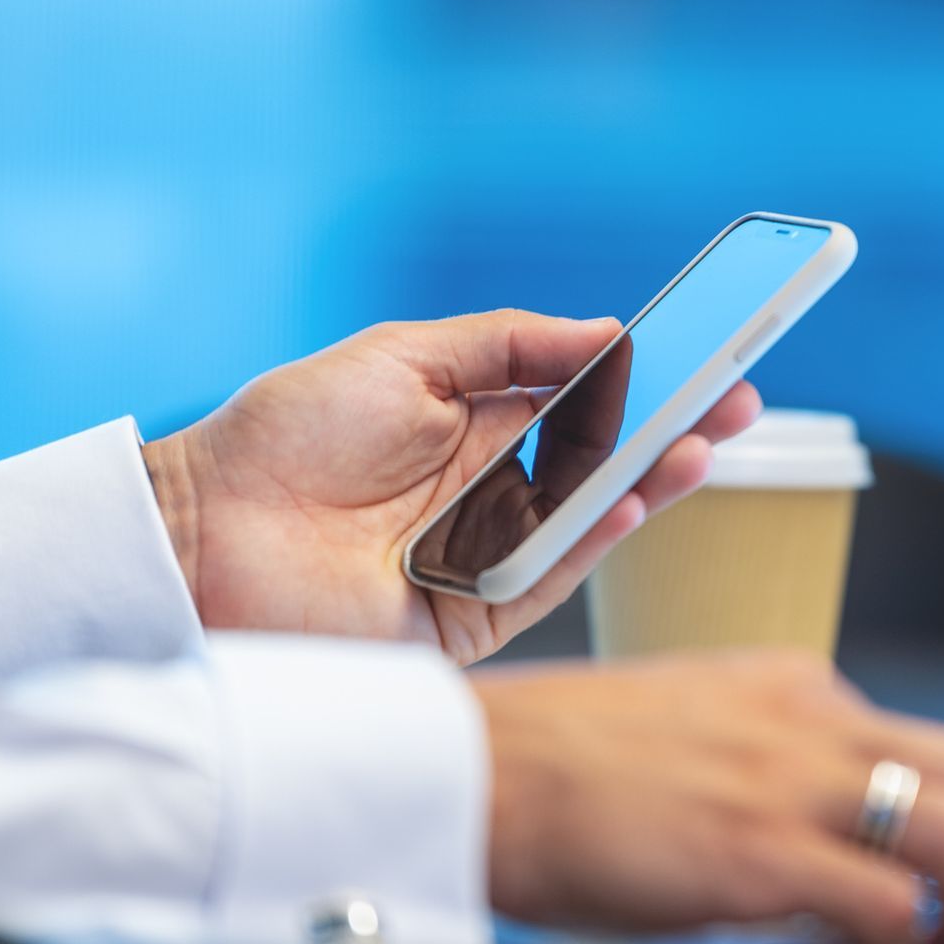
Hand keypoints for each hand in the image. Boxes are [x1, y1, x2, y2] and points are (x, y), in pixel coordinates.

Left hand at [141, 311, 759, 663]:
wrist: (204, 535)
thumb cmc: (285, 437)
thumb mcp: (401, 358)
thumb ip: (505, 343)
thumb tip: (603, 330)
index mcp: (476, 422)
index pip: (584, 399)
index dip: (647, 377)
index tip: (706, 348)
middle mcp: (494, 487)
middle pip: (605, 457)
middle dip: (673, 426)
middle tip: (739, 397)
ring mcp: (491, 551)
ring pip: (592, 515)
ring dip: (653, 478)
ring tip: (707, 440)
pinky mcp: (476, 613)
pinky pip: (553, 573)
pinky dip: (599, 537)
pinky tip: (640, 496)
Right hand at [473, 651, 943, 943]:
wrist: (475, 767)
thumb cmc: (569, 769)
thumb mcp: (705, 741)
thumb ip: (791, 784)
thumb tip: (865, 875)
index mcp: (804, 691)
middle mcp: (815, 720)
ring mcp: (788, 780)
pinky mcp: (752, 848)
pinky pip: (880, 902)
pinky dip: (902, 942)